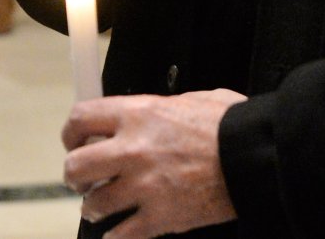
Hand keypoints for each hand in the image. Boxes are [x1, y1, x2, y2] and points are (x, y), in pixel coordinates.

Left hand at [62, 91, 244, 238]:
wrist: (253, 156)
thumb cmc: (228, 125)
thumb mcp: (188, 100)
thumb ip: (157, 110)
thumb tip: (145, 116)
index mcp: (137, 114)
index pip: (80, 119)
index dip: (71, 133)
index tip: (75, 142)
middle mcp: (132, 149)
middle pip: (76, 166)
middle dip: (74, 176)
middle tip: (82, 180)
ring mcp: (144, 186)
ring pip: (94, 204)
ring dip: (94, 208)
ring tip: (100, 207)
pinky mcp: (160, 218)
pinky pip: (121, 236)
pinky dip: (115, 238)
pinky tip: (118, 234)